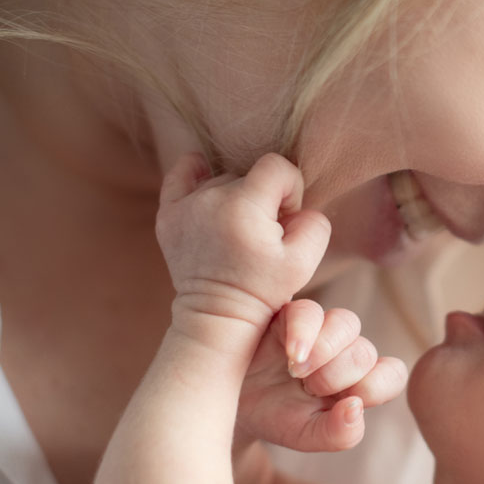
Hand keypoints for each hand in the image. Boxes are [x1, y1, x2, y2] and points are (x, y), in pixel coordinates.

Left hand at [157, 152, 330, 329]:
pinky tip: (207, 188)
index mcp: (244, 206)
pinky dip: (196, 174)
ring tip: (237, 231)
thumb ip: (315, 221)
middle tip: (261, 233)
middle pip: (249, 174)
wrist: (217, 316)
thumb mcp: (305, 262)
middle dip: (263, 198)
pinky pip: (180, 174)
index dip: (290, 189)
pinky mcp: (168, 214)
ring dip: (235, 197)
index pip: (278, 167)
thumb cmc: (263, 290)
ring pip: (222, 178)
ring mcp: (185, 205)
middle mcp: (210, 198)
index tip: (284, 219)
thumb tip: (297, 203)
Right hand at [238, 299, 407, 452]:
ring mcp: (318, 328)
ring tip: (296, 372)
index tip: (346, 403)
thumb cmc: (273, 416)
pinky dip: (303, 333)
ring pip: (347, 323)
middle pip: (366, 351)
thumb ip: (338, 434)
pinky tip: (290, 355)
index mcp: (356, 380)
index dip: (377, 387)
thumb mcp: (305, 436)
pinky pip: (308, 311)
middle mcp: (343, 350)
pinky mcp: (289, 312)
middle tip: (306, 390)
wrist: (227, 400)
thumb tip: (357, 409)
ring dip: (326, 352)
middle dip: (339, 377)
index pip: (392, 374)